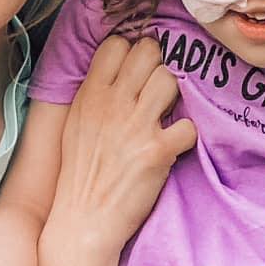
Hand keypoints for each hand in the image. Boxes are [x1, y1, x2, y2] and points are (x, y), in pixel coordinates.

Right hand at [51, 34, 195, 251]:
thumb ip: (95, 95)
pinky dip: (187, 135)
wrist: (84, 220)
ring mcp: (135, 126)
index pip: (116, 44)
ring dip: (175, 97)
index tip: (136, 72)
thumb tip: (119, 71)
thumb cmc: (80, 174)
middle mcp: (112, 104)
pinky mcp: (157, 151)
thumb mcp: (75, 125)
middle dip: (157, 67)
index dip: (132, 53)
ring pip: (171, 80)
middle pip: (148, 52)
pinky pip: (188, 125)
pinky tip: (175, 145)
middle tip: (156, 92)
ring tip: (165, 116)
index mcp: (89, 95)